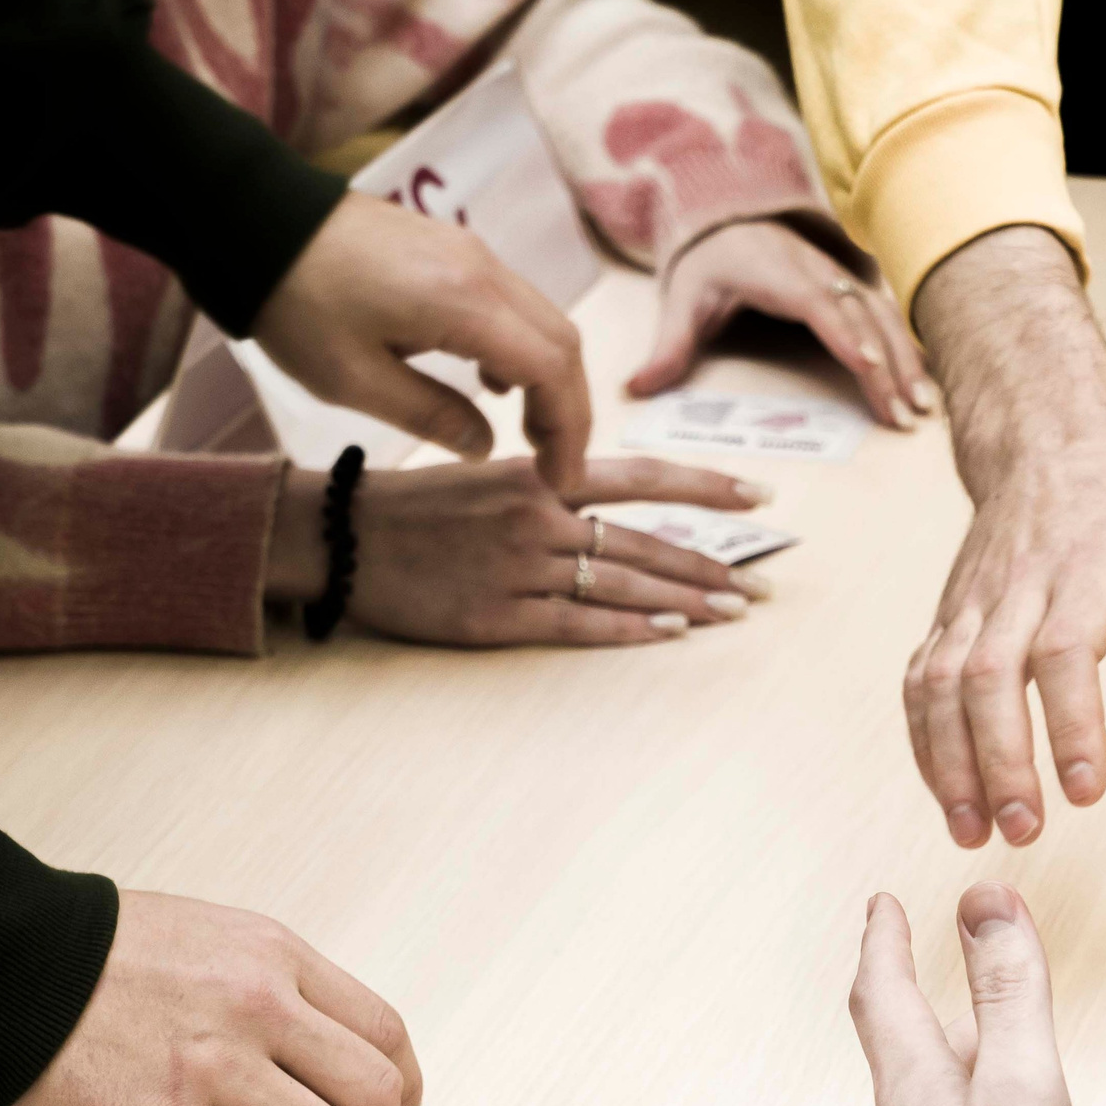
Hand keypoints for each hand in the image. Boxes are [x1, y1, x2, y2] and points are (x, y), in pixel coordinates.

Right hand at [5, 889, 422, 1105]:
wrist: (1, 960)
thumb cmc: (99, 955)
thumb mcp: (213, 936)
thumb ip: (276, 985)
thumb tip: (329, 1049)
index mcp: (276, 958)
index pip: (386, 1033)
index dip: (403, 1092)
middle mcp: (259, 1007)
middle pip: (374, 1095)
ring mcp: (210, 1067)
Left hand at [253, 194, 589, 492]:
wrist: (251, 220)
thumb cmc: (295, 303)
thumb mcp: (353, 380)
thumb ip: (430, 416)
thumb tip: (483, 445)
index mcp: (464, 303)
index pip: (552, 370)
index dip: (568, 430)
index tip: (560, 479)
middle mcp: (482, 269)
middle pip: (562, 343)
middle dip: (568, 408)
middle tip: (551, 463)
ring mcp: (470, 252)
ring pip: (542, 320)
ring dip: (547, 378)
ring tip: (526, 429)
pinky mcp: (452, 249)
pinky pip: (512, 302)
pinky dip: (521, 348)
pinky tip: (491, 380)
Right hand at [268, 455, 772, 645]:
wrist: (342, 537)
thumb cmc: (418, 506)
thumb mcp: (491, 475)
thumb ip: (554, 486)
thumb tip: (616, 503)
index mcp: (541, 474)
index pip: (644, 476)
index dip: (707, 489)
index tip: (761, 497)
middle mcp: (540, 517)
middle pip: (648, 542)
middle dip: (713, 566)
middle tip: (763, 587)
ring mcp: (521, 568)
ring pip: (625, 583)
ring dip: (687, 601)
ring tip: (734, 612)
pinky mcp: (499, 616)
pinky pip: (581, 624)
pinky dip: (631, 628)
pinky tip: (672, 631)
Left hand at [627, 220, 933, 429]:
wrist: (730, 222)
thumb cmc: (708, 268)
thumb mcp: (681, 302)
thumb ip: (667, 346)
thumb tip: (636, 388)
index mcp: (774, 271)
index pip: (817, 302)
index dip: (845, 333)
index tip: (868, 368)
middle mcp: (815, 269)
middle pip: (861, 314)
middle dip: (889, 363)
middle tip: (906, 413)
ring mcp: (838, 275)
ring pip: (883, 314)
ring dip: (907, 359)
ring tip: (923, 407)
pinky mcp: (851, 287)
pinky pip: (887, 315)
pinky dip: (909, 346)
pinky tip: (925, 381)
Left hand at [845, 884, 1084, 1105]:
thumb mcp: (1019, 1086)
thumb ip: (1008, 994)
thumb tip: (984, 902)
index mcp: (914, 1092)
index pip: (885, 995)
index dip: (884, 942)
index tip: (881, 907)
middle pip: (900, 1064)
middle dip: (917, 1016)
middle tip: (922, 983)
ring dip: (937, 1095)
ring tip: (967, 1088)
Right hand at [908, 228, 1105, 847]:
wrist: (1051, 451)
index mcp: (1092, 572)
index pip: (1065, 652)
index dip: (1070, 725)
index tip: (1085, 791)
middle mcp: (1021, 585)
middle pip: (991, 676)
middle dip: (1001, 762)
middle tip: (1026, 829)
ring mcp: (973, 602)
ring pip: (940, 684)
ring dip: (951, 764)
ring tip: (975, 830)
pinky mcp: (946, 618)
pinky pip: (918, 683)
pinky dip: (925, 744)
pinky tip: (948, 795)